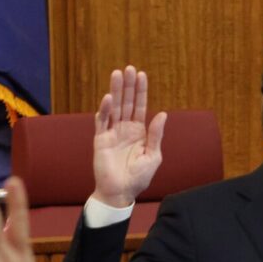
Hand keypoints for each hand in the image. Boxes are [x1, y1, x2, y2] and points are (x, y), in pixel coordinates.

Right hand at [92, 66, 166, 207]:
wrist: (120, 193)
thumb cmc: (138, 178)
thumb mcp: (153, 156)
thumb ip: (156, 135)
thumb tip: (162, 114)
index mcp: (139, 132)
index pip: (140, 106)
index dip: (140, 91)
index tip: (141, 74)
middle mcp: (125, 129)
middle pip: (126, 102)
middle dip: (128, 85)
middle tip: (128, 68)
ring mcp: (112, 133)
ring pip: (114, 108)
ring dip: (115, 91)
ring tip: (117, 74)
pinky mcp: (100, 140)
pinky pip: (102, 122)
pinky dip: (105, 110)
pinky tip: (108, 99)